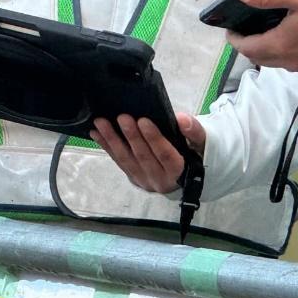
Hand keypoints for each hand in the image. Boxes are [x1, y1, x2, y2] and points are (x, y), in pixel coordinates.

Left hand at [92, 112, 206, 193]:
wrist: (189, 172)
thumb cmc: (195, 151)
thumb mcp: (202, 141)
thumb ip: (194, 130)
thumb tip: (181, 120)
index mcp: (180, 172)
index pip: (166, 155)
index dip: (154, 138)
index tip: (143, 120)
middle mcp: (161, 180)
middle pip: (143, 157)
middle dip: (131, 136)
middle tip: (122, 117)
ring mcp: (145, 181)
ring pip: (127, 161)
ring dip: (112, 141)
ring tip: (101, 123)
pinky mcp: (134, 178)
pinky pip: (119, 162)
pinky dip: (107, 147)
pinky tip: (96, 134)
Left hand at [226, 0, 297, 79]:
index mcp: (280, 45)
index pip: (247, 48)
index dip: (236, 39)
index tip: (232, 27)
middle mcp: (292, 63)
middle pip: (262, 58)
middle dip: (252, 45)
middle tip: (250, 27)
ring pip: (281, 62)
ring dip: (272, 49)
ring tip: (274, 30)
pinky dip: (292, 54)